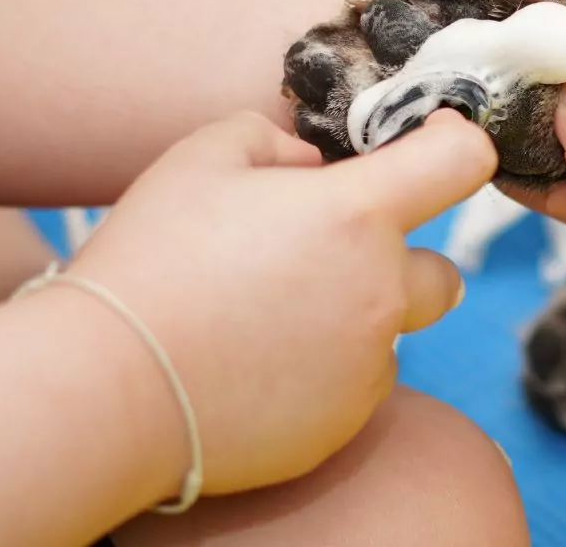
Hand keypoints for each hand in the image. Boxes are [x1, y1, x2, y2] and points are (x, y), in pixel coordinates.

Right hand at [64, 110, 493, 496]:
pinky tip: (254, 369)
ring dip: (352, 322)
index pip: (463, 161)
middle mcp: (382, 291)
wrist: (102, 388)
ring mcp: (368, 365)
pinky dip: (321, 375)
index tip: (432, 143)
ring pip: (388, 336)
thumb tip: (309, 164)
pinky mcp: (342, 424)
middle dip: (401, 262)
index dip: (455, 144)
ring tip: (265, 321)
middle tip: (327, 260)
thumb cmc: (149, 264)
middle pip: (442, 272)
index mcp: (358, 215)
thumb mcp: (198, 161)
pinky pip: (353, 389)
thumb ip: (271, 141)